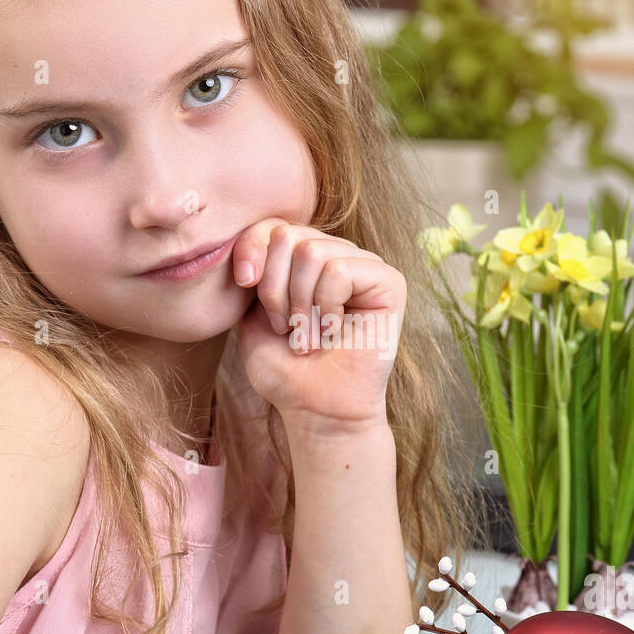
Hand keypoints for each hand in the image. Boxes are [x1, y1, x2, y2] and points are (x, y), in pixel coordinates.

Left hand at [232, 218, 405, 429]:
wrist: (317, 409)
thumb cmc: (287, 369)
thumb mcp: (251, 315)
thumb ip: (253, 272)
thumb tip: (258, 237)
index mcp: (304, 258)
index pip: (272, 225)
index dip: (251, 249)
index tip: (244, 284)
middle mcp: (336, 254)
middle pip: (288, 235)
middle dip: (275, 288)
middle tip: (286, 328)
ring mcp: (364, 266)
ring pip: (312, 252)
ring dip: (301, 305)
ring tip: (309, 337)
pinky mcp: (389, 281)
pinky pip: (340, 270)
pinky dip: (326, 307)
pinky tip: (335, 332)